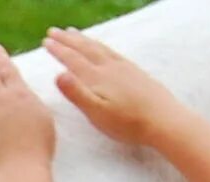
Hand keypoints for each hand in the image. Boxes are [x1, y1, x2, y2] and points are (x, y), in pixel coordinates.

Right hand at [44, 27, 181, 145]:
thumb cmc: (128, 123)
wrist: (164, 120)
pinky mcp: (135, 72)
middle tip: (54, 31)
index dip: (58, 50)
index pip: (72, 60)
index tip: (46, 41)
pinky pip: (113, 52)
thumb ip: (77, 94)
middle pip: (84, 49)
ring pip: (99, 48)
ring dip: (84, 39)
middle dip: (67, 40)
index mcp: (96, 78)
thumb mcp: (97, 114)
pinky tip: (103, 48)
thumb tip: (58, 74)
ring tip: (74, 33)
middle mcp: (109, 68)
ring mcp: (123, 68)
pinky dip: (102, 46)